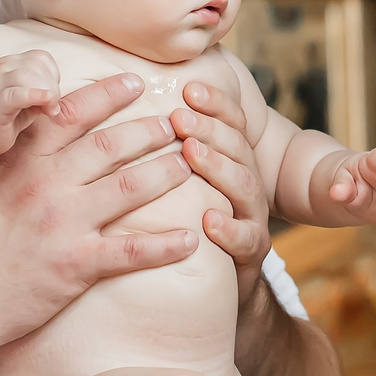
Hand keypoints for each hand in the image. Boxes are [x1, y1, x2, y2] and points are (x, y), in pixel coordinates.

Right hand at [0, 49, 59, 156]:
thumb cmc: (4, 114)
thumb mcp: (27, 96)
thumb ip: (42, 87)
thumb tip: (56, 93)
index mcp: (9, 63)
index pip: (40, 57)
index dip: (53, 75)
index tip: (51, 95)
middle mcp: (0, 69)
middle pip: (36, 67)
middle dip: (52, 87)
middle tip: (51, 108)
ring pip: (27, 77)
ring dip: (46, 94)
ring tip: (47, 112)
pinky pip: (15, 95)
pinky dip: (33, 95)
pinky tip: (46, 100)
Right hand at [0, 72, 197, 371]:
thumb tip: (13, 126)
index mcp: (18, 160)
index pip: (70, 113)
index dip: (108, 94)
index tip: (135, 83)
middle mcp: (45, 183)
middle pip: (111, 145)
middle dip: (150, 130)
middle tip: (178, 123)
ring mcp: (63, 223)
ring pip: (131, 187)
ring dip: (167, 174)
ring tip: (190, 165)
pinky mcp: (75, 265)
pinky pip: (132, 251)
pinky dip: (166, 246)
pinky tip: (192, 240)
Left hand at [171, 79, 269, 306]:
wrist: (210, 287)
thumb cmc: (184, 223)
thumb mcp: (178, 182)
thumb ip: (164, 149)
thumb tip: (124, 104)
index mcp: (231, 161)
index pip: (231, 123)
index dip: (215, 104)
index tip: (189, 87)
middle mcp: (246, 184)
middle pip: (238, 148)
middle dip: (210, 128)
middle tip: (180, 117)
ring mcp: (251, 219)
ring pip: (246, 188)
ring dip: (218, 168)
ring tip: (191, 154)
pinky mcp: (251, 256)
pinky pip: (246, 241)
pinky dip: (230, 230)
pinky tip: (210, 220)